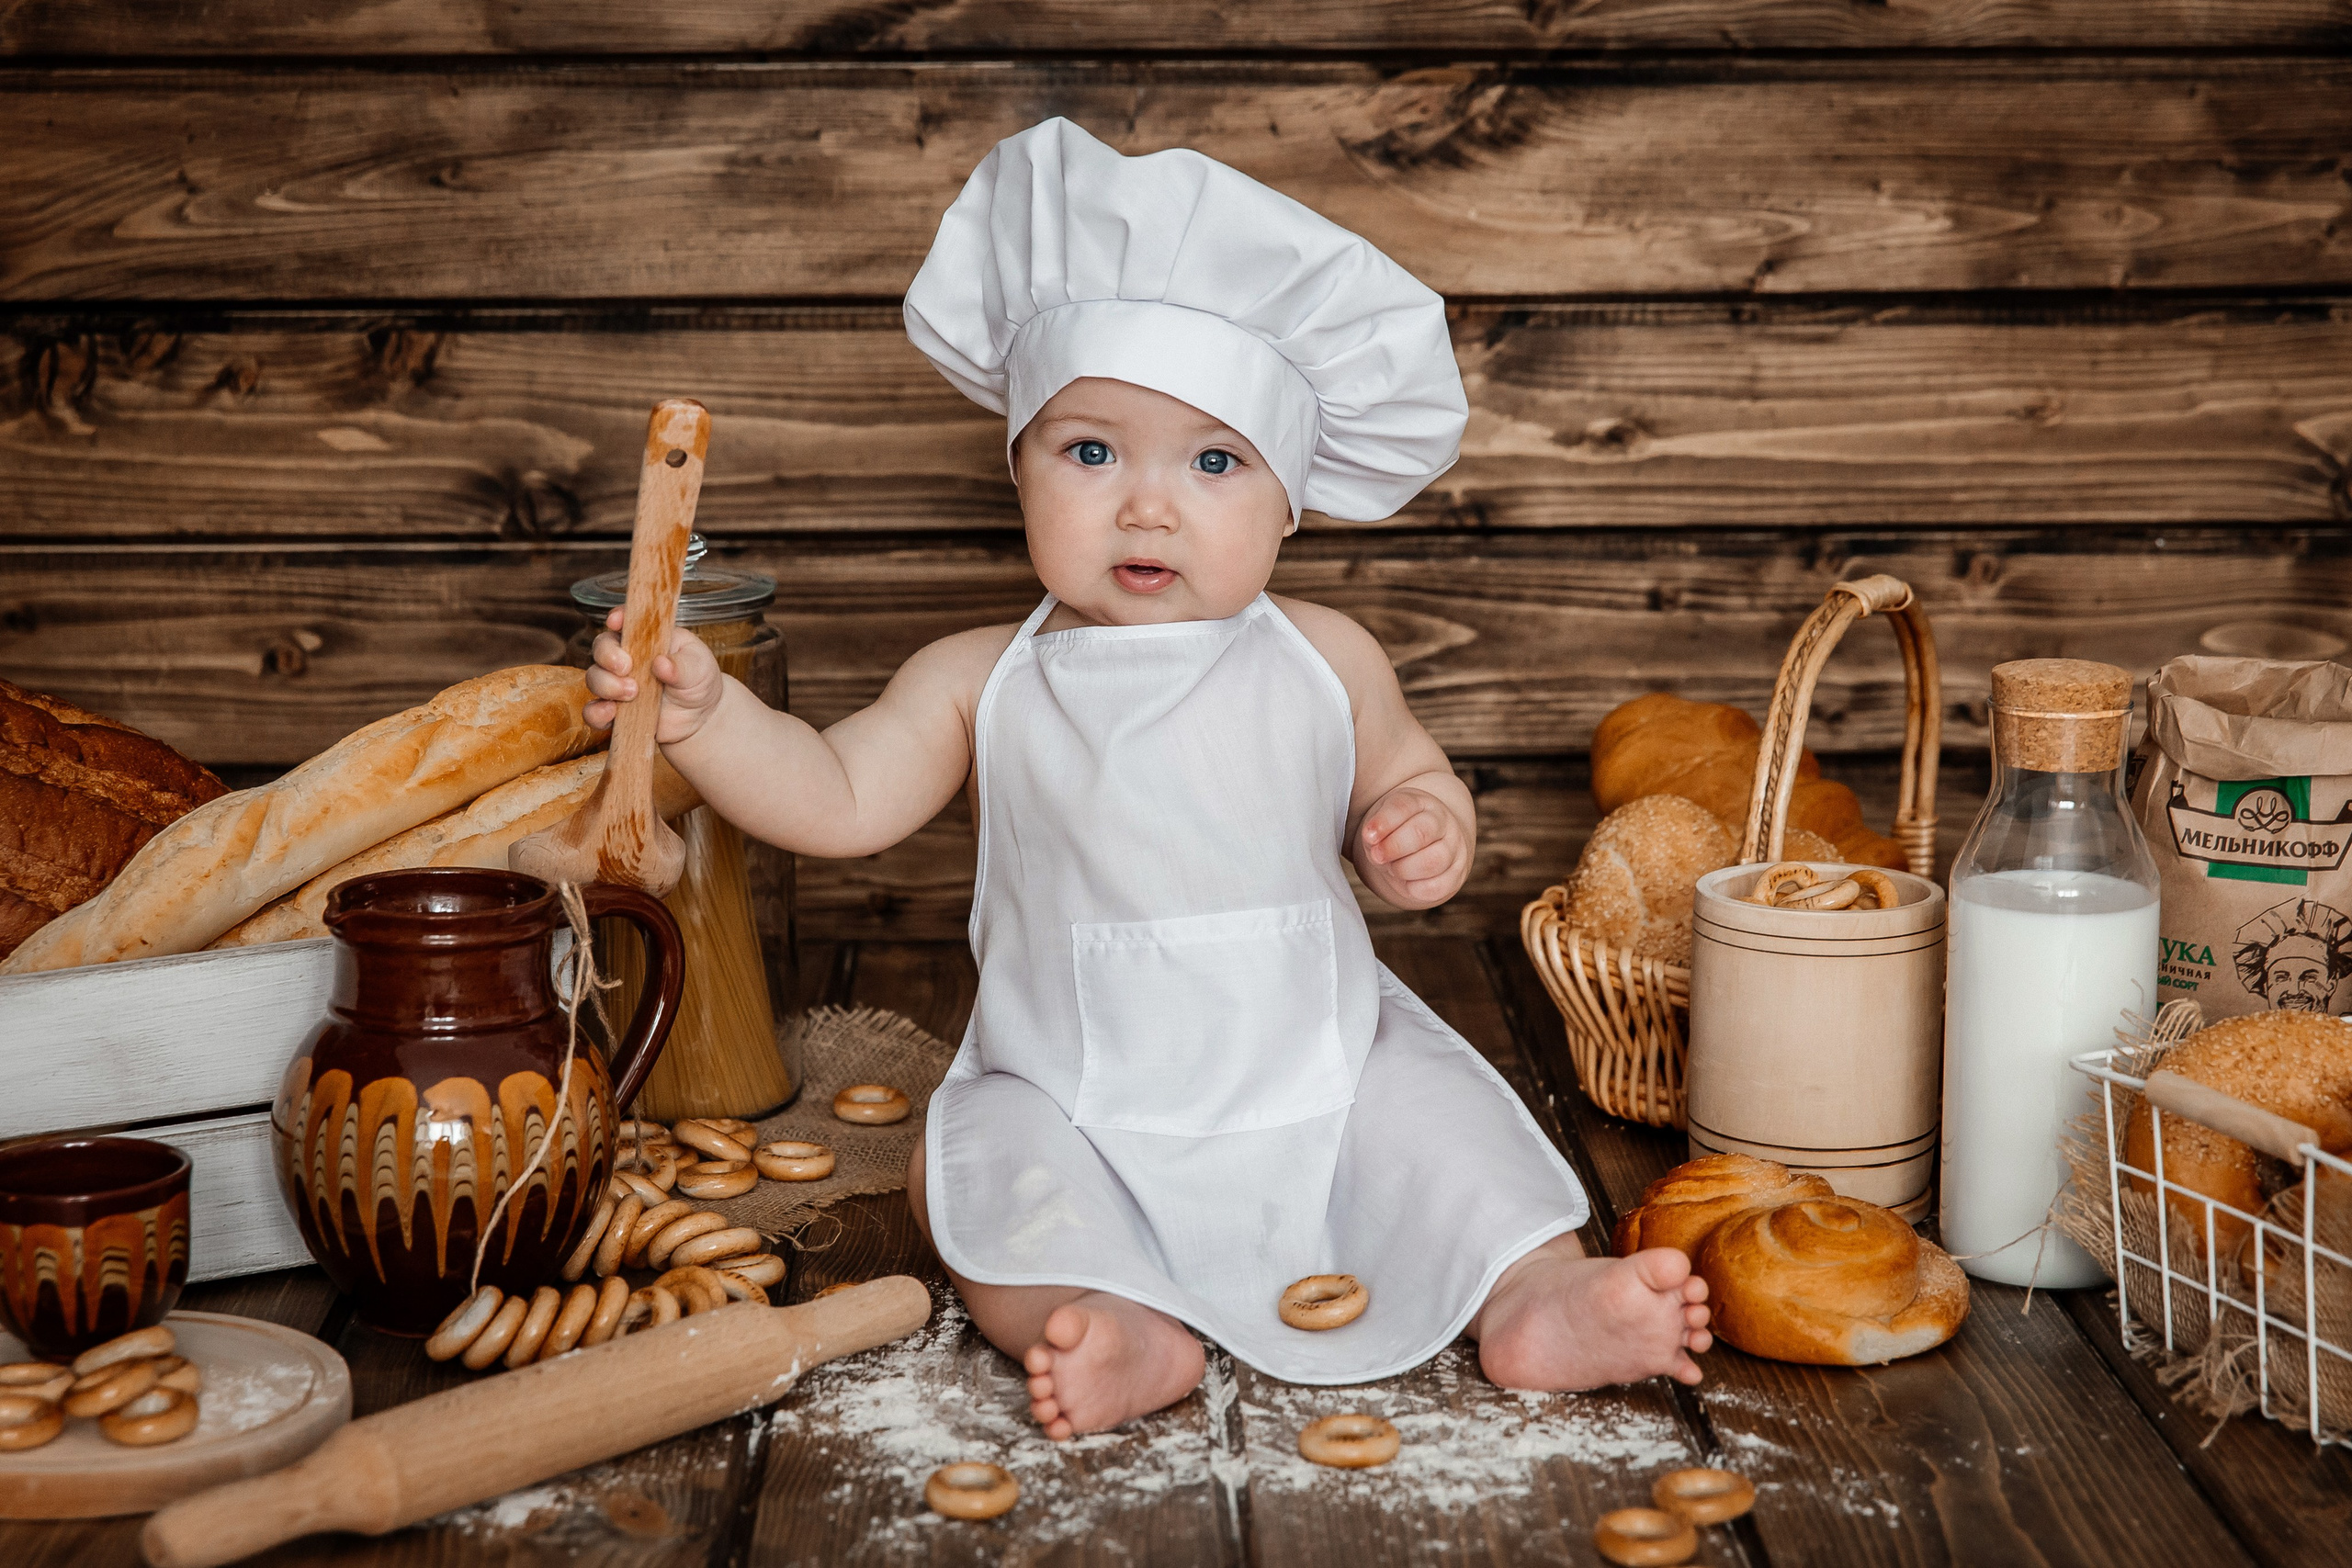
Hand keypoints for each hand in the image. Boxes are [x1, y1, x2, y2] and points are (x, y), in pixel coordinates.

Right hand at [582, 609, 724, 744]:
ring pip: (594, 679)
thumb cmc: (699, 681)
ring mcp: (617, 684)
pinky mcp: (615, 712)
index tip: (616, 622)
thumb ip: (682, 665)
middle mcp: (626, 657)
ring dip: (607, 685)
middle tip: (626, 667)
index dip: (616, 618)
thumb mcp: (699, 667)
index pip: (624, 621)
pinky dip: (597, 712)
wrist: (702, 716)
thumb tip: (661, 664)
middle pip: (601, 649)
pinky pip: (594, 712)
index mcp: (645, 637)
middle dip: (608, 656)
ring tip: (633, 693)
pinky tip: (611, 713)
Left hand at [1356, 785, 1468, 907]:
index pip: (1404, 806)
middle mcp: (1442, 822)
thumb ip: (1374, 830)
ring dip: (1403, 869)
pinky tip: (1406, 881)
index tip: (1368, 836)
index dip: (1384, 822)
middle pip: (1421, 833)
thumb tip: (1372, 839)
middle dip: (1394, 847)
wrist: (1422, 849)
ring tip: (1392, 868)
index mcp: (1420, 803)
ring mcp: (1453, 848)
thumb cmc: (1396, 834)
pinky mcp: (1456, 875)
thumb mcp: (1381, 825)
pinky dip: (1415, 888)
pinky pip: (1436, 887)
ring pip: (1432, 861)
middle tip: (1377, 856)